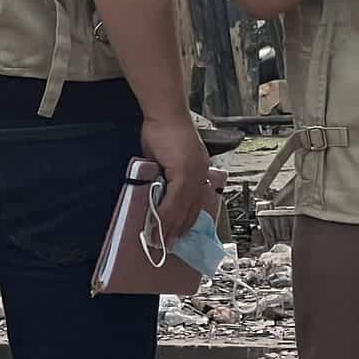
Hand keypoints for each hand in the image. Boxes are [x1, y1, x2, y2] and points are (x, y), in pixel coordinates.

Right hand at [141, 112, 211, 240]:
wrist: (165, 113)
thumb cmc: (164, 129)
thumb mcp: (167, 157)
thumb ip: (165, 175)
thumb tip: (157, 190)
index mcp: (199, 171)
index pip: (195, 202)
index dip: (186, 221)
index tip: (178, 235)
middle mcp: (201, 175)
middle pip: (191, 210)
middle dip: (179, 230)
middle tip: (168, 245)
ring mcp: (194, 175)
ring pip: (183, 208)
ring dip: (170, 227)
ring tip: (160, 241)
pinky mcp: (184, 173)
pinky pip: (174, 200)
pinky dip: (164, 214)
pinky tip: (157, 224)